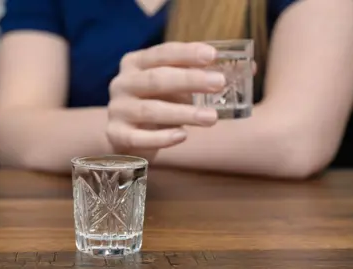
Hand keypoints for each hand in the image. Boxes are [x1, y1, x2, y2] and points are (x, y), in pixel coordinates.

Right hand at [106, 42, 225, 155]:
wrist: (126, 135)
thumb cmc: (155, 103)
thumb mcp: (170, 86)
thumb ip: (191, 77)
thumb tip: (235, 73)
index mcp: (134, 63)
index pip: (161, 54)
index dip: (186, 54)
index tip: (212, 55)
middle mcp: (122, 83)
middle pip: (156, 79)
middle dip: (189, 80)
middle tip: (219, 82)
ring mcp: (117, 110)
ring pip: (150, 110)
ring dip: (183, 113)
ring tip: (211, 118)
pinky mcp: (116, 135)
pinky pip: (138, 138)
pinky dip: (162, 138)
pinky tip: (182, 136)